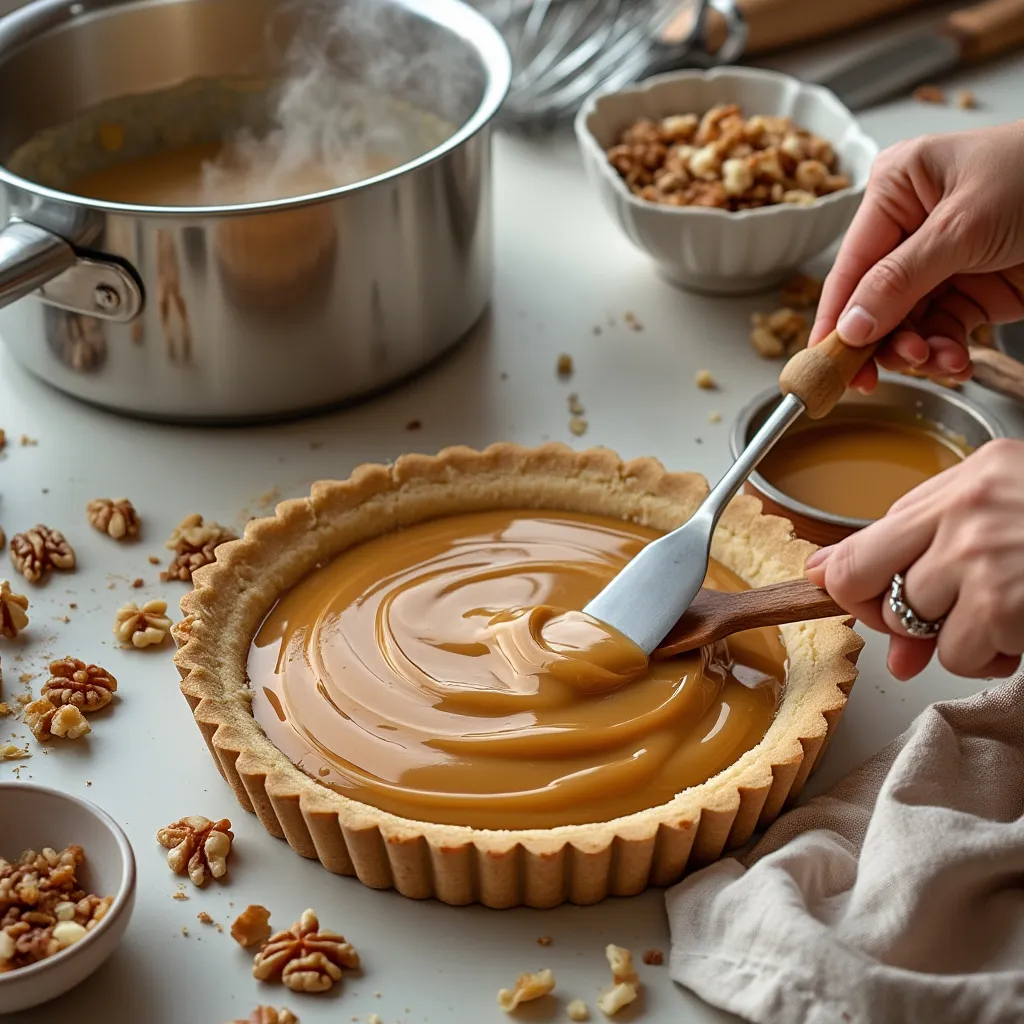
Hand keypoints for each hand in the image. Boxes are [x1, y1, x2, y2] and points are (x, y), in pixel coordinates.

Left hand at [805, 438, 1023, 680]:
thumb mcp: (998, 510)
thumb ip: (923, 546)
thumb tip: (843, 597)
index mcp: (960, 483)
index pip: (859, 544)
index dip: (848, 586)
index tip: (857, 598)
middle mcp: (962, 513)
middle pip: (869, 588)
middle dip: (894, 616)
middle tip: (941, 613)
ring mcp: (978, 557)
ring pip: (912, 628)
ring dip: (955, 640)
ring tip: (1003, 613)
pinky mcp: (1002, 604)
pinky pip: (958, 656)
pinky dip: (988, 658)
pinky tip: (1018, 631)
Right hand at [810, 121, 1023, 390]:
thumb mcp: (963, 227)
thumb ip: (900, 281)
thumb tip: (850, 327)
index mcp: (897, 191)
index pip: (850, 266)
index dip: (834, 318)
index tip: (822, 362)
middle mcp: (910, 228)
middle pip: (871, 302)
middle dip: (882, 340)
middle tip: (886, 372)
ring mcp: (940, 263)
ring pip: (904, 325)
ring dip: (918, 352)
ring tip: (939, 362)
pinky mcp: (971, 291)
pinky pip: (941, 333)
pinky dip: (946, 353)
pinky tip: (957, 362)